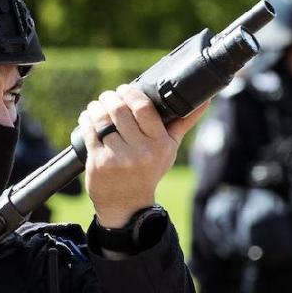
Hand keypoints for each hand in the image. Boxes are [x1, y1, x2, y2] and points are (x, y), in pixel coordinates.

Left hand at [79, 84, 208, 227]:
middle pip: (120, 111)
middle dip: (110, 97)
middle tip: (109, 95)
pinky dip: (86, 120)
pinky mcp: (98, 163)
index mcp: (159, 144)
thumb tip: (205, 99)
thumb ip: (184, 122)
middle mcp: (140, 151)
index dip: (131, 93)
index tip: (125, 89)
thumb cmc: (149, 170)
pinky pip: (89, 133)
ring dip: (96, 107)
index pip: (144, 108)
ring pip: (102, 121)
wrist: (127, 203)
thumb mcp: (169, 149)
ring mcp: (117, 158)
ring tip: (97, 105)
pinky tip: (87, 117)